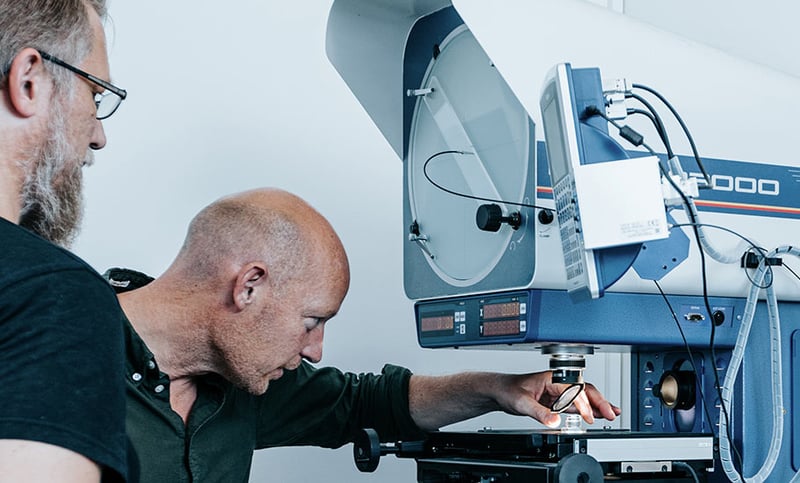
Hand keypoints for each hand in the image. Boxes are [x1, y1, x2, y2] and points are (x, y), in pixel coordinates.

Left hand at [494, 371, 620, 427]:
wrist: (500, 391)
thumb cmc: (509, 390)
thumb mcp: (522, 402)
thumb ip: (539, 413)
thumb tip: (555, 422)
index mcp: (552, 378)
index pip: (574, 390)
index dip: (583, 403)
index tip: (589, 416)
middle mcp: (559, 383)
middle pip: (585, 390)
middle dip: (600, 401)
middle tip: (611, 413)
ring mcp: (559, 392)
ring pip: (584, 397)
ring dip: (599, 405)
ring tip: (613, 413)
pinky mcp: (557, 401)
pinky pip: (577, 405)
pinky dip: (589, 410)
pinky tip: (599, 415)